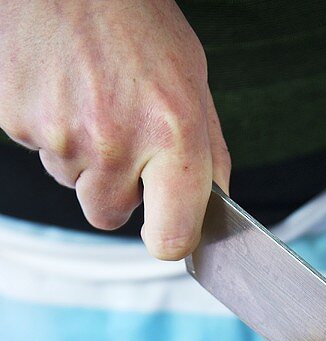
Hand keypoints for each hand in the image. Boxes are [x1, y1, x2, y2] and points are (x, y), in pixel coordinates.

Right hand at [0, 0, 229, 259]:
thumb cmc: (135, 20)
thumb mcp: (192, 81)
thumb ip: (207, 153)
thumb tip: (213, 210)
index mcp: (173, 132)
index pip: (171, 238)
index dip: (168, 239)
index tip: (166, 232)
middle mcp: (116, 139)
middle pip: (108, 216)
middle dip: (114, 189)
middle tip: (120, 134)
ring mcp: (62, 133)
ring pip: (71, 183)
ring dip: (82, 155)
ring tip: (89, 95)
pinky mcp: (18, 119)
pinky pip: (38, 150)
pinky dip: (48, 126)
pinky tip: (61, 86)